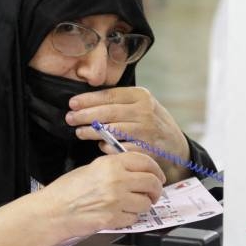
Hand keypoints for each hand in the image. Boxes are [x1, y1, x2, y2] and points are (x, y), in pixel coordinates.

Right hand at [38, 151, 164, 240]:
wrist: (52, 211)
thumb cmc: (66, 191)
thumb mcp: (92, 168)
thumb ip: (116, 168)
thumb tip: (136, 172)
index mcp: (111, 164)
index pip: (146, 162)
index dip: (156, 170)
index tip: (158, 176)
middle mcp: (116, 180)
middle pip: (152, 183)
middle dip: (156, 190)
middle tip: (153, 194)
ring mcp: (116, 200)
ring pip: (146, 203)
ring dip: (143, 205)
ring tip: (132, 205)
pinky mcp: (113, 218)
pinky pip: (134, 218)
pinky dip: (130, 218)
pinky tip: (119, 214)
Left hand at [67, 87, 192, 183]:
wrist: (176, 146)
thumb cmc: (151, 123)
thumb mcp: (141, 105)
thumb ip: (120, 101)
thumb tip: (86, 101)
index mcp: (141, 96)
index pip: (109, 95)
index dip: (88, 100)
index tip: (72, 103)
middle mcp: (145, 111)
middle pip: (108, 112)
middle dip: (85, 115)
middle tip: (69, 118)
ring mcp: (147, 131)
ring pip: (112, 130)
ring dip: (92, 132)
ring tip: (79, 132)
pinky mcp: (147, 149)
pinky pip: (121, 148)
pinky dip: (107, 147)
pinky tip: (100, 146)